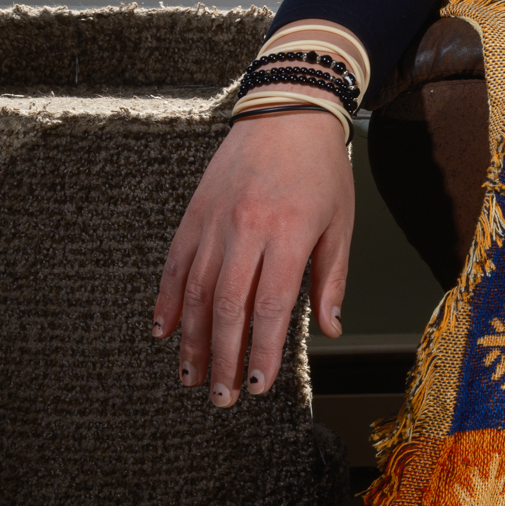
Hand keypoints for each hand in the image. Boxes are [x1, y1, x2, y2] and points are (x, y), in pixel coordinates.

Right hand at [152, 111, 353, 406]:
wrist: (288, 108)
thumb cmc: (321, 169)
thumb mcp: (340, 223)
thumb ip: (332, 279)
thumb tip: (331, 330)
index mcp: (288, 234)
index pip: (270, 308)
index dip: (261, 352)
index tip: (258, 387)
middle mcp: (246, 229)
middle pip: (229, 307)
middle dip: (224, 359)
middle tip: (222, 398)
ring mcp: (215, 220)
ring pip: (197, 290)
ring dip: (192, 339)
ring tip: (191, 377)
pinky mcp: (195, 212)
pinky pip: (177, 262)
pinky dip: (168, 299)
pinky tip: (164, 331)